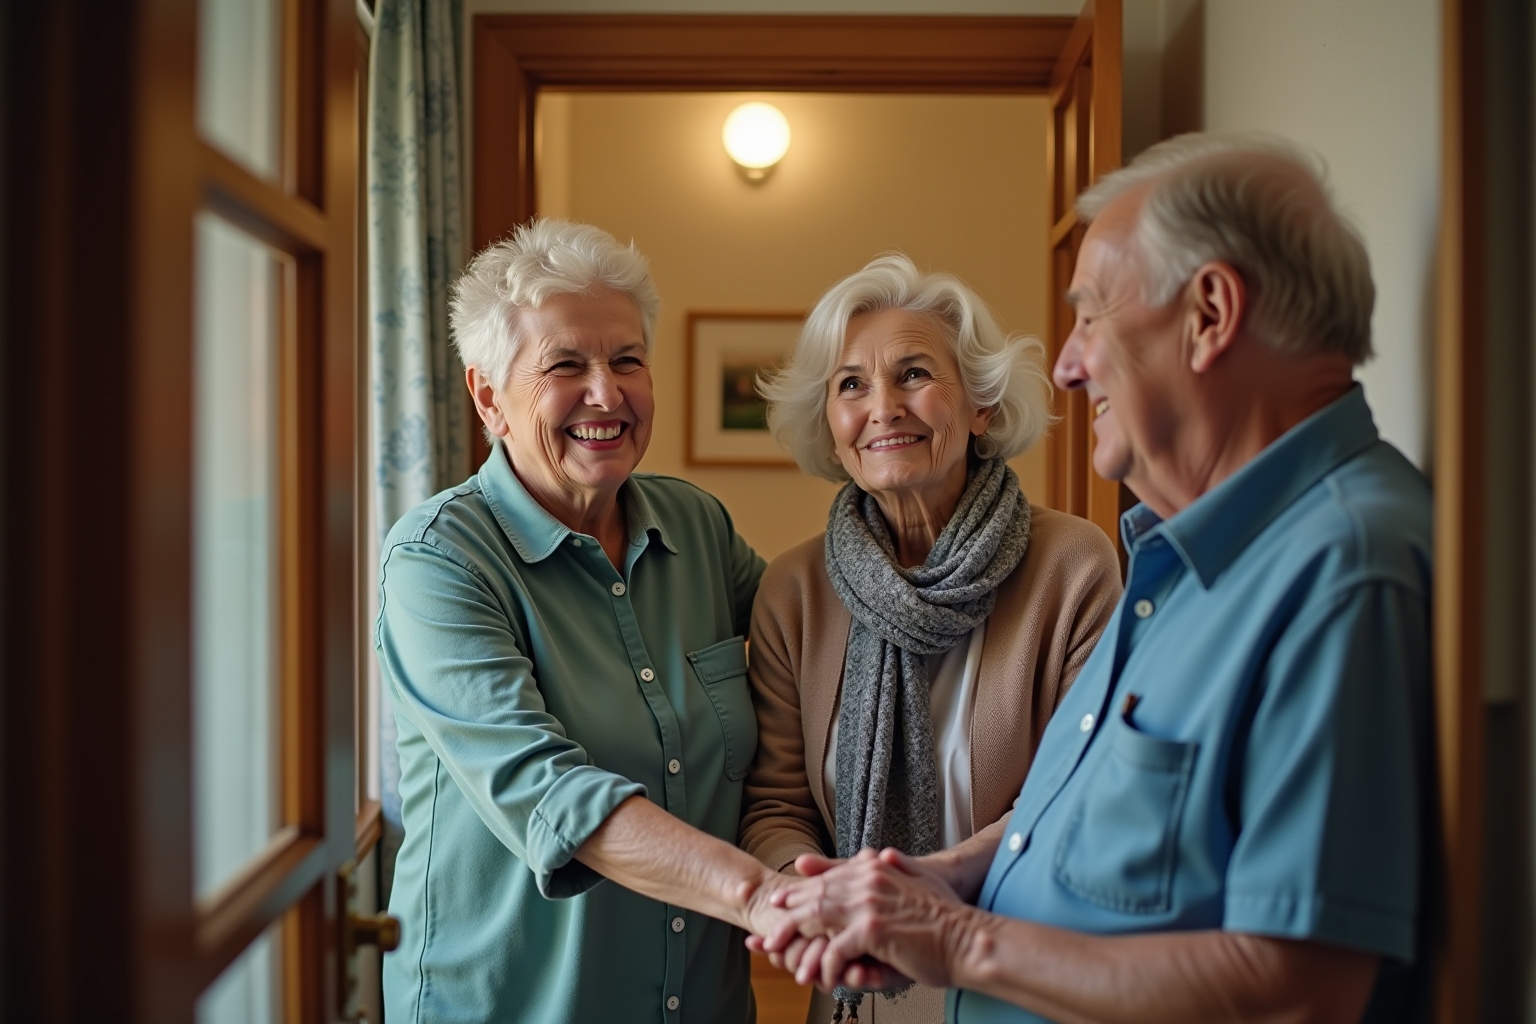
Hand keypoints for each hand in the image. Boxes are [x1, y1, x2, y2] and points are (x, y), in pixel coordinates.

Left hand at [762, 847, 973, 990]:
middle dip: (789, 916)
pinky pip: (836, 949)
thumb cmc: (947, 916)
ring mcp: (868, 903)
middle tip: (769, 935)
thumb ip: (896, 865)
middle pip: (816, 895)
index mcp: (876, 867)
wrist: (969, 938)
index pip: (830, 876)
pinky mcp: (872, 929)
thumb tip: (882, 852)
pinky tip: (822, 978)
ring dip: (798, 943)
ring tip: (785, 960)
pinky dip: (826, 965)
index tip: (782, 901)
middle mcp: (868, 879)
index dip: (803, 890)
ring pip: (817, 920)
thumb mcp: (919, 881)